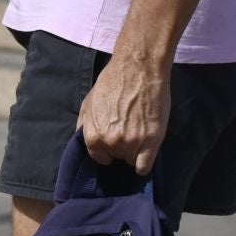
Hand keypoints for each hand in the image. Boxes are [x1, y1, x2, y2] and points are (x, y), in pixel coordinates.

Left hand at [78, 51, 170, 174]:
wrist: (138, 68)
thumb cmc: (113, 81)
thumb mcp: (88, 102)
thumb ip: (84, 125)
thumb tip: (84, 141)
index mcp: (93, 136)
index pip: (99, 158)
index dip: (107, 149)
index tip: (114, 139)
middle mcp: (111, 142)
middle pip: (117, 158)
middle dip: (121, 147)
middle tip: (128, 128)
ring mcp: (132, 143)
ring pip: (131, 161)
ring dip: (134, 151)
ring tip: (138, 130)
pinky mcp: (151, 142)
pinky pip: (144, 168)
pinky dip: (145, 162)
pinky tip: (146, 148)